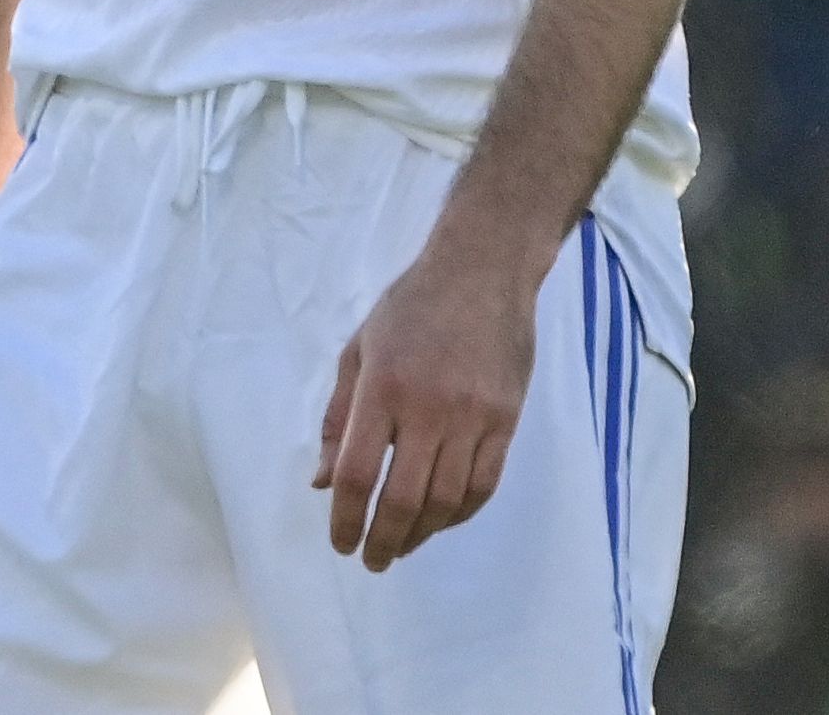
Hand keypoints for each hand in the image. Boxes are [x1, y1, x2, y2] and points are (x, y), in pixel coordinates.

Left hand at [314, 234, 540, 568]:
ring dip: (421, 534)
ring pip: (446, 500)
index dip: (344, 519)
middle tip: (373, 560)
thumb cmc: (412, 306)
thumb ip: (337, 417)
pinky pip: (485, 483)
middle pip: (402, 499)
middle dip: (383, 542)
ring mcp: (473, 416)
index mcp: (382, 388)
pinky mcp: (506, 418)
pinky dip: (461, 513)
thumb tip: (322, 483)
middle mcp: (428, 408)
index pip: (356, 474)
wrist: (485, 269)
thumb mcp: (358, 349)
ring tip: (404, 545)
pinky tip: (442, 519)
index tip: (341, 543)